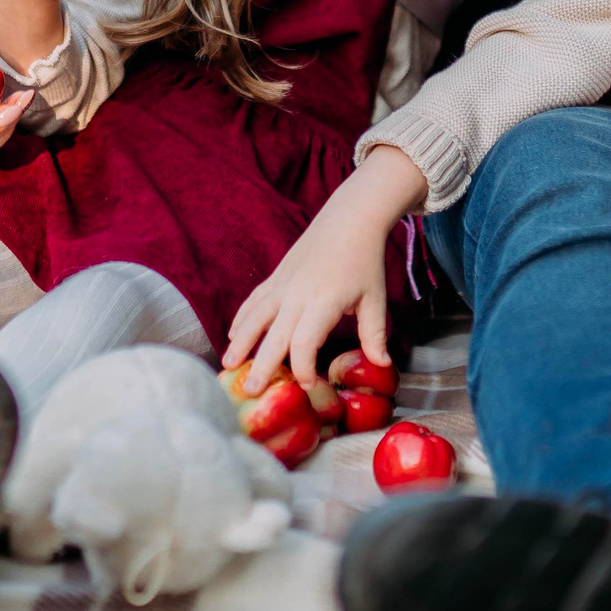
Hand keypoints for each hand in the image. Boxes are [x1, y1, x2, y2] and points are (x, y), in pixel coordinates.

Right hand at [223, 148, 423, 387]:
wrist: (349, 219)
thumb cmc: (364, 261)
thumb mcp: (375, 299)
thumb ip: (374, 334)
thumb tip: (383, 366)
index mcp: (323, 302)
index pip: (303, 342)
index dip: (303, 368)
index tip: (308, 385)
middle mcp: (297, 294)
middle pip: (273, 336)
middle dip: (261, 365)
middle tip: (250, 391)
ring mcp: (282, 284)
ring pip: (254, 317)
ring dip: (239, 342)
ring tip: (228, 366)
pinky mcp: (276, 277)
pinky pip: (254, 301)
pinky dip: (242, 319)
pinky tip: (233, 336)